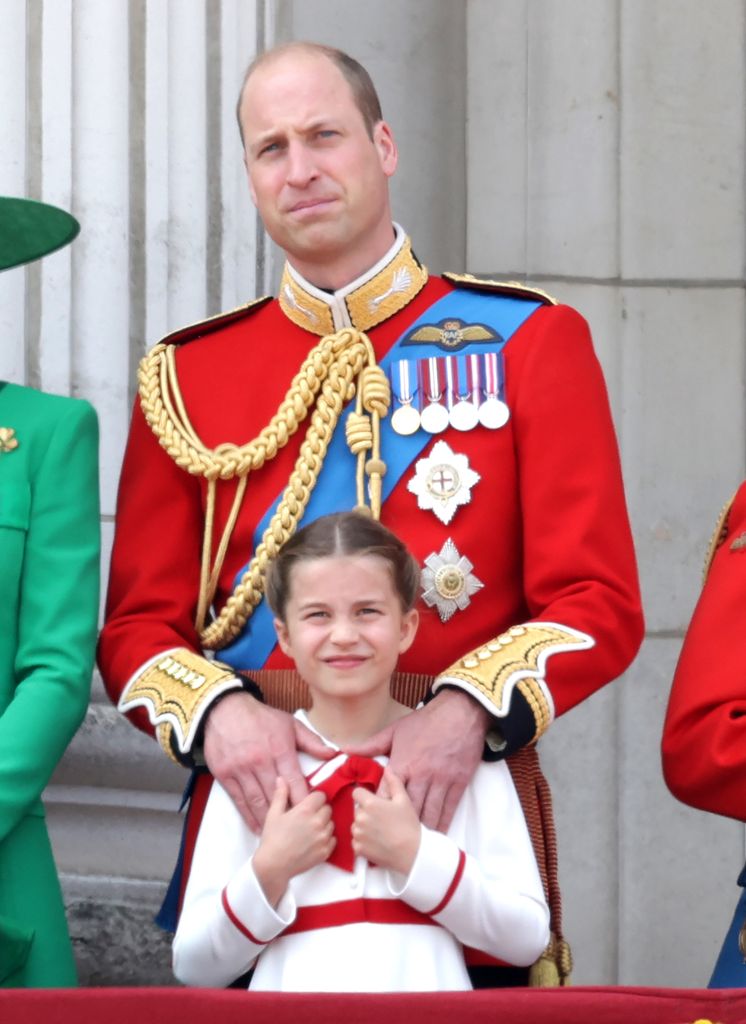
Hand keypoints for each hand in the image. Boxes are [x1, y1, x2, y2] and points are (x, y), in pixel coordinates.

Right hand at [203, 691, 332, 831]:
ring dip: (267, 820)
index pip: (295, 781)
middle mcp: (260, 761)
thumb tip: (332, 755)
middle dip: (287, 815)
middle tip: (297, 831)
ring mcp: (241, 769)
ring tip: (278, 835)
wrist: (225, 710)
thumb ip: (311, 741)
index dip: (303, 800)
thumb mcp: (290, 723)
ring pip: (257, 801)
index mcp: (279, 750)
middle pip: (276, 796)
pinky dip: (248, 816)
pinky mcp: (225, 775)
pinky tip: (257, 827)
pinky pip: (239, 800)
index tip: (311, 814)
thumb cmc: (261, 717)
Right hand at [253, 779, 334, 905]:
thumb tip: (281, 779)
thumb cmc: (272, 839)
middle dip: (320, 811)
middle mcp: (317, 822)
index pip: (321, 796)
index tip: (308, 804)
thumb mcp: (273, 814)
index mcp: (305, 810)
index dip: (314, 799)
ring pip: (331, 823)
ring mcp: (323, 838)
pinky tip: (314, 841)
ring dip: (324, 824)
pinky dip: (326, 839)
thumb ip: (280, 794)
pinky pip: (333, 839)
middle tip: (308, 817)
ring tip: (311, 830)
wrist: (273, 866)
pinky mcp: (325, 852)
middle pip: (328, 808)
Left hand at [350, 689, 489, 831]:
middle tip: (390, 839)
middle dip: (397, 825)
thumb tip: (345, 751)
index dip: (378, 810)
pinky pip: (449, 808)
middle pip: (406, 808)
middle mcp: (421, 775)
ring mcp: (441, 780)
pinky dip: (442, 823)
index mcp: (403, 763)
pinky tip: (437, 834)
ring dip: (420, 830)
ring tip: (412, 845)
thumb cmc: (425, 721)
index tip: (372, 822)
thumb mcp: (395, 730)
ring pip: (428, 812)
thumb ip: (371, 745)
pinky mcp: (458, 783)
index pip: (385, 794)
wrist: (460, 713)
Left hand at [351, 769, 419, 873]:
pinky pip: (355, 841)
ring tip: (380, 832)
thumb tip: (387, 768)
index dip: (364, 796)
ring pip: (355, 826)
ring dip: (363, 827)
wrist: (412, 853)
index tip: (374, 803)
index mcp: (370, 803)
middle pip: (357, 810)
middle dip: (366, 813)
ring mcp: (358, 834)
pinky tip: (376, 842)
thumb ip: (393, 782)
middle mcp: (360, 817)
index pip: (356, 793)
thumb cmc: (409, 825)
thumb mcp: (404, 800)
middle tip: (382, 820)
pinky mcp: (358, 849)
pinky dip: (363, 842)